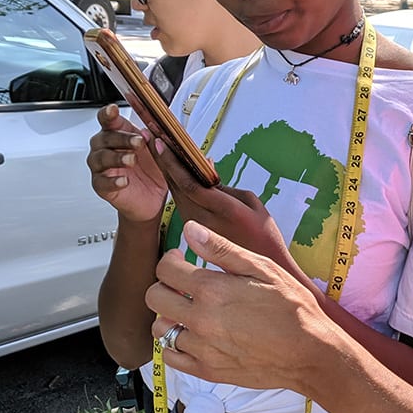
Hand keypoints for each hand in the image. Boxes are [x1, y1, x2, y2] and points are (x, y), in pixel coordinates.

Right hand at [87, 104, 166, 222]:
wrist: (152, 198)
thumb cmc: (151, 170)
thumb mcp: (157, 151)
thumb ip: (153, 140)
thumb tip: (151, 131)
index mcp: (117, 134)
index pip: (107, 120)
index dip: (108, 113)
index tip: (113, 110)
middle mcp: (104, 148)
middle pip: (105, 138)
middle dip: (122, 139)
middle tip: (139, 142)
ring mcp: (101, 168)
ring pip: (101, 158)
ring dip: (117, 158)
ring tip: (132, 160)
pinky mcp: (101, 186)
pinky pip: (102, 182)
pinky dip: (113, 181)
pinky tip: (124, 181)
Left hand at [146, 222, 333, 392]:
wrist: (310, 353)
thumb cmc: (292, 308)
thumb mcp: (263, 268)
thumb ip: (222, 249)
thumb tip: (190, 230)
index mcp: (212, 290)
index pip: (165, 269)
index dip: (171, 260)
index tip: (181, 259)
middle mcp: (200, 319)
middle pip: (154, 297)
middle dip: (164, 285)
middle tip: (183, 285)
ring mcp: (201, 348)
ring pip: (161, 328)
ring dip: (170, 316)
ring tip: (190, 312)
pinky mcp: (207, 370)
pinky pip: (171, 357)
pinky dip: (176, 345)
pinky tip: (193, 336)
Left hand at [149, 137, 312, 284]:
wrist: (261, 273)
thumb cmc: (263, 235)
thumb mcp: (253, 204)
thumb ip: (226, 186)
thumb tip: (207, 168)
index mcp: (224, 210)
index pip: (189, 183)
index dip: (172, 163)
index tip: (160, 143)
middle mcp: (205, 221)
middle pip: (176, 187)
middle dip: (162, 162)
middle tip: (150, 139)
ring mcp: (197, 229)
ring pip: (176, 196)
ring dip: (167, 173)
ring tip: (159, 150)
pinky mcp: (194, 235)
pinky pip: (182, 206)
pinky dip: (177, 187)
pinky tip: (174, 173)